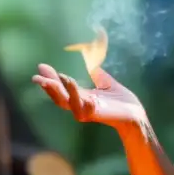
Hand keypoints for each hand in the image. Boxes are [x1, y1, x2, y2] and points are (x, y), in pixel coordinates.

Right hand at [32, 64, 146, 129]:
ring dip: (60, 91)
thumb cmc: (123, 102)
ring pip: (68, 103)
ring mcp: (87, 111)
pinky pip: (82, 108)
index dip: (51, 78)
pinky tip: (72, 84)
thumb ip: (98, 74)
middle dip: (48, 87)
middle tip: (36, 77)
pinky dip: (77, 96)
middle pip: (59, 97)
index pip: (62, 88)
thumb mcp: (107, 83)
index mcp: (82, 97)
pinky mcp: (96, 114)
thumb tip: (91, 60)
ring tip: (54, 78)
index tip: (41, 66)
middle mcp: (81, 105)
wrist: (136, 115)